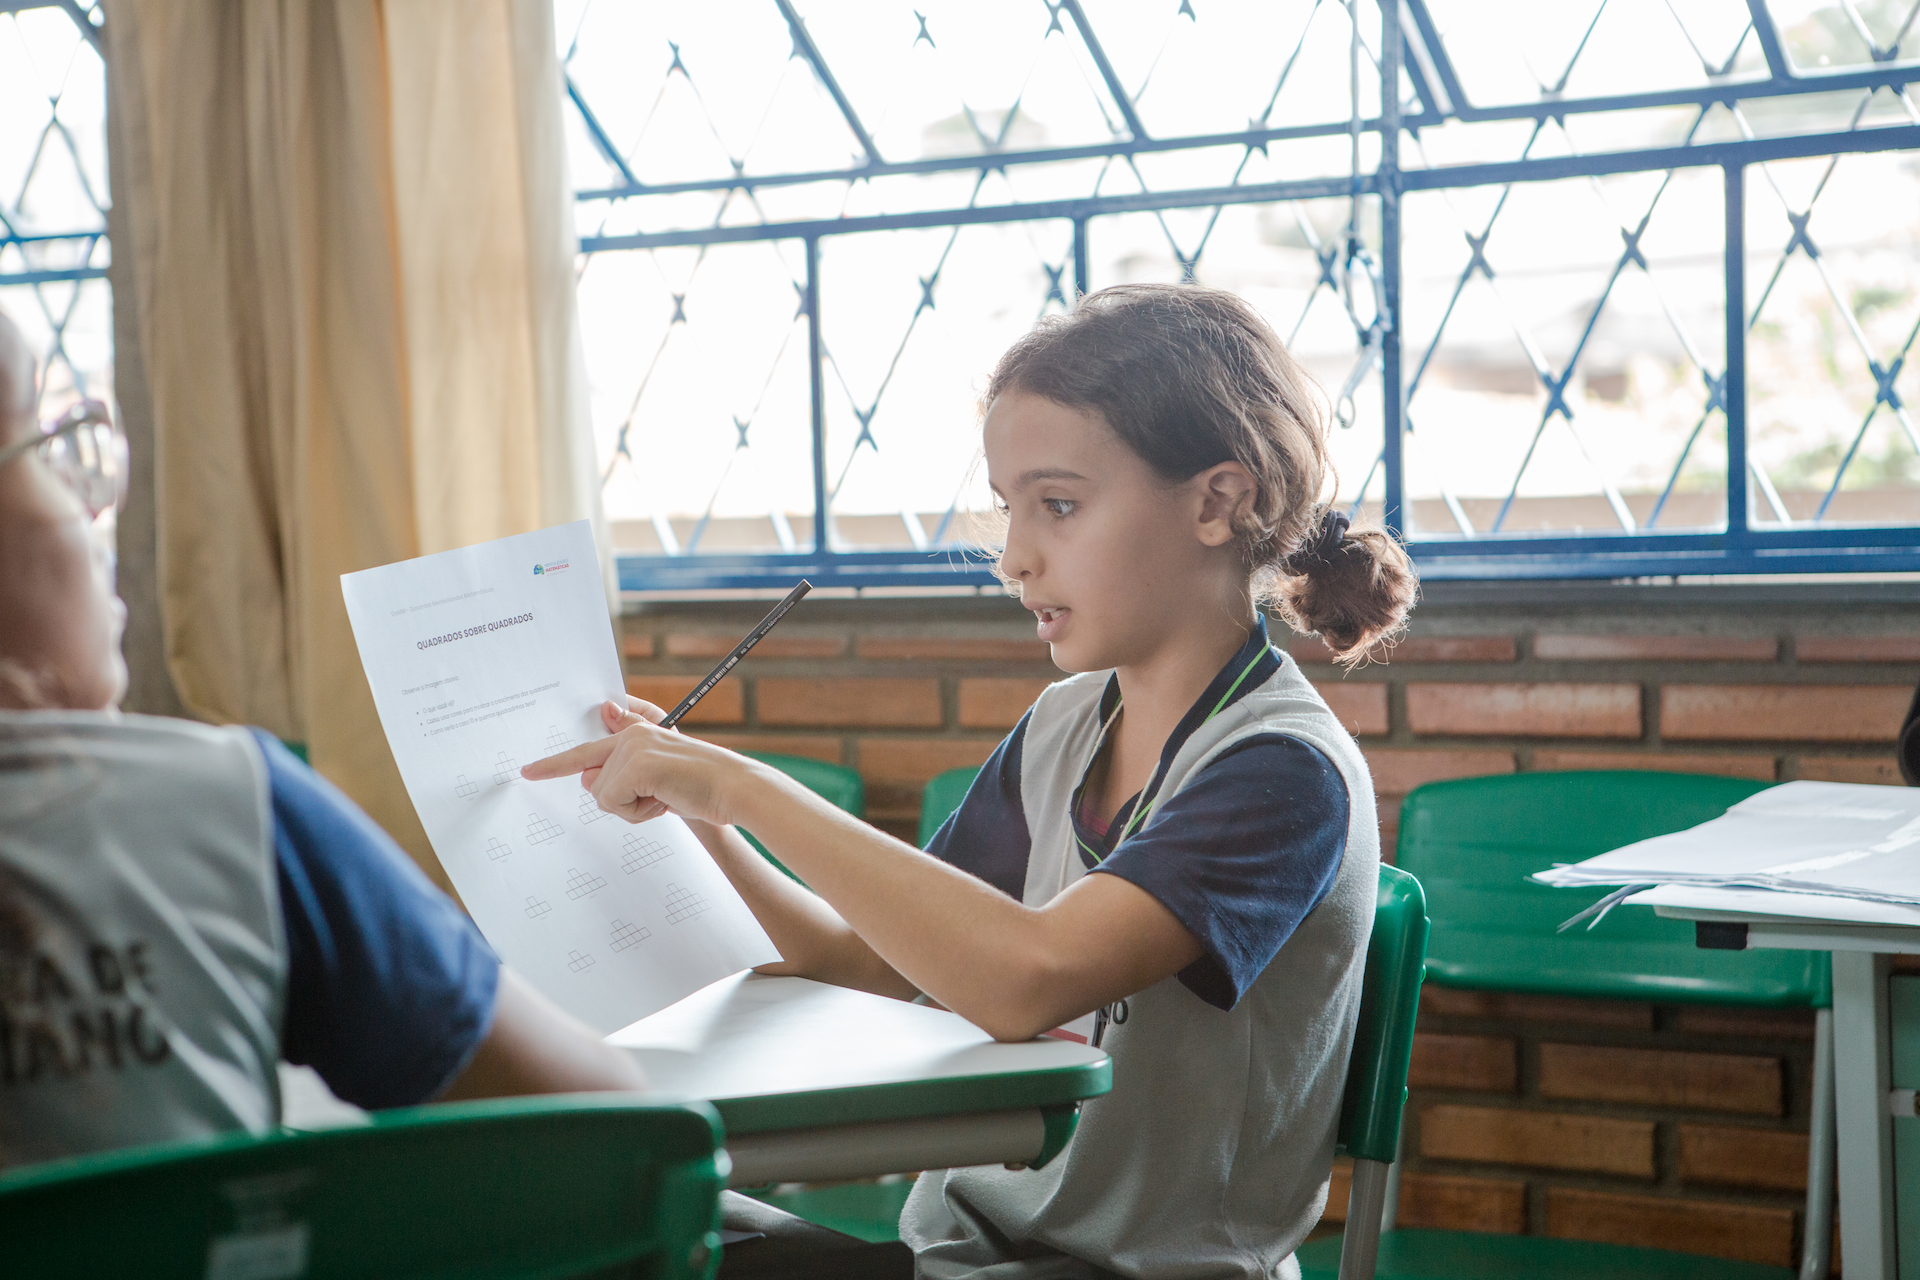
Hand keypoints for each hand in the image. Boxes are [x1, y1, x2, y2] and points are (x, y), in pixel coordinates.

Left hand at [521, 698, 753, 826]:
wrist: (735, 789)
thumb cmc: (704, 788)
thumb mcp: (662, 779)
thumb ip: (626, 772)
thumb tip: (588, 775)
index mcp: (637, 733)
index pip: (589, 750)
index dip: (555, 764)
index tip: (527, 771)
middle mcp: (632, 734)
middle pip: (595, 782)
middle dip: (622, 801)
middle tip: (659, 797)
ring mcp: (633, 747)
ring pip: (603, 795)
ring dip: (634, 808)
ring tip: (667, 797)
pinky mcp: (636, 765)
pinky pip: (613, 802)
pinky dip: (638, 812)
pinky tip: (665, 800)